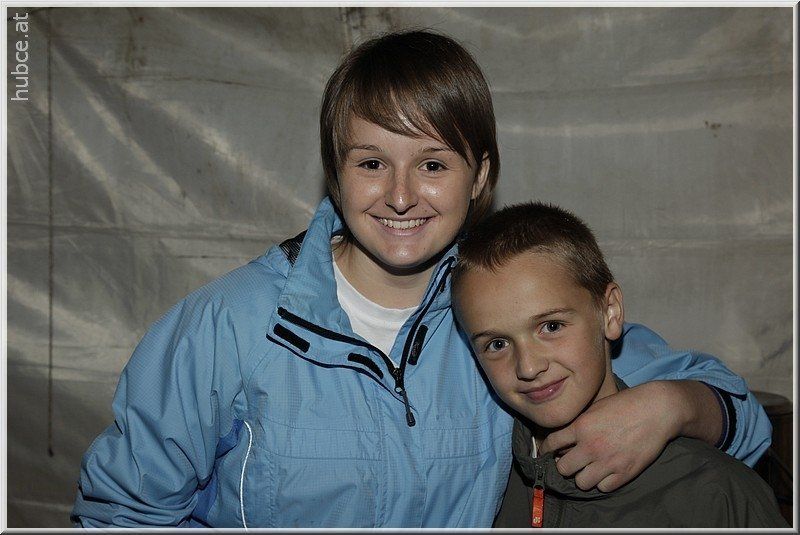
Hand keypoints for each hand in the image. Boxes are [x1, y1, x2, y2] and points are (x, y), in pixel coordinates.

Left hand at [539, 381, 678, 491]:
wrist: (657, 410)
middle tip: (571, 461)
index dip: (547, 449)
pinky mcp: (625, 473)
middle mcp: (591, 447)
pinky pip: (603, 488)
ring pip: (581, 483)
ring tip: (589, 468)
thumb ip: (579, 424)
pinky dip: (603, 482)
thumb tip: (565, 440)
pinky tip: (606, 472)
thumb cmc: (626, 404)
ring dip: (583, 476)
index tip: (548, 452)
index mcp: (581, 427)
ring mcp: (608, 462)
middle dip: (565, 465)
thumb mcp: (596, 407)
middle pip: (563, 468)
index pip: (551, 444)